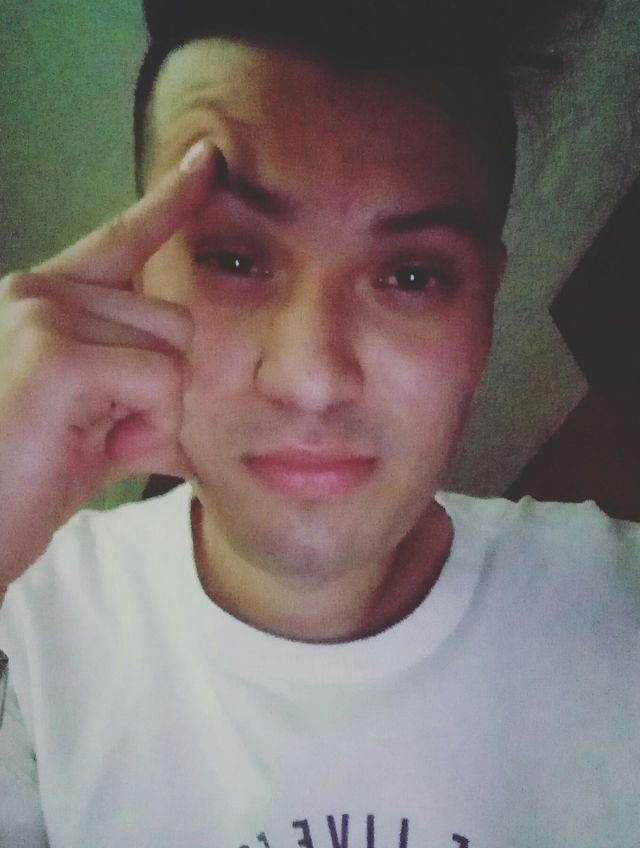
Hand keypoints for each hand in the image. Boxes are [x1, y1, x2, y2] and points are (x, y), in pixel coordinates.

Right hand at [0, 140, 215, 587]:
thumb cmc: (28, 480)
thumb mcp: (98, 428)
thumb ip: (145, 395)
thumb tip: (202, 396)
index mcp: (49, 301)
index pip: (123, 237)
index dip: (170, 201)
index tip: (207, 160)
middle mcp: (41, 290)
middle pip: (178, 319)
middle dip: (160, 391)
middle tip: (99, 432)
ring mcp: (43, 313)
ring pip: (174, 351)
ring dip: (150, 413)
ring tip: (86, 439)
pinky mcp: (55, 352)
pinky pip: (159, 380)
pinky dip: (143, 427)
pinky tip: (87, 446)